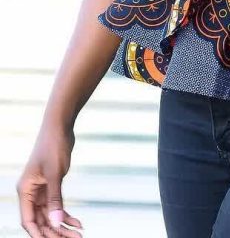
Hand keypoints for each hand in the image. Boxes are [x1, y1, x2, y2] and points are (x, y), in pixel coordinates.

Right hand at [16, 121, 82, 236]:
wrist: (60, 126)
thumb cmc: (53, 146)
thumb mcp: (55, 174)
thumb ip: (55, 199)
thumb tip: (57, 222)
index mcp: (25, 191)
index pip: (28, 221)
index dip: (39, 235)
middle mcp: (31, 193)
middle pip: (41, 221)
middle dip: (56, 232)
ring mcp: (42, 189)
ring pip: (50, 215)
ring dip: (63, 225)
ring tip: (79, 234)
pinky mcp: (52, 185)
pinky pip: (57, 205)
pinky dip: (66, 214)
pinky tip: (78, 222)